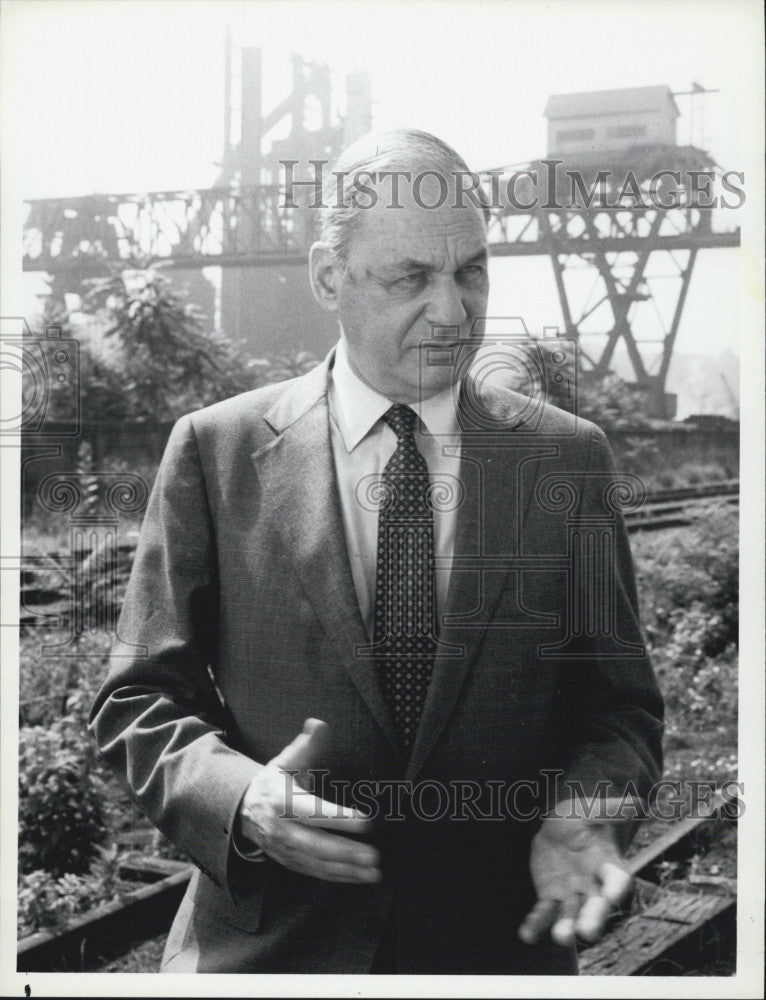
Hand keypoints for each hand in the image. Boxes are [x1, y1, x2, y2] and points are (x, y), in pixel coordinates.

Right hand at [238, 718, 380, 884]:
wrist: (240, 810)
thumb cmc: (272, 782)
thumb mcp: (286, 760)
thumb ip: (306, 745)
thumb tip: (319, 724)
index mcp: (282, 801)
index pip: (316, 811)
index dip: (341, 817)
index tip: (368, 820)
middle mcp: (282, 829)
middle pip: (317, 845)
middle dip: (347, 852)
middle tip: (375, 855)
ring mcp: (284, 849)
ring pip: (318, 863)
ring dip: (347, 870)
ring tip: (374, 872)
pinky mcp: (288, 862)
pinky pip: (314, 872)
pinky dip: (337, 877)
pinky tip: (358, 877)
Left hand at [518, 806, 631, 946]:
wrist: (558, 825)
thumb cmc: (582, 817)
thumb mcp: (593, 809)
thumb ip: (612, 809)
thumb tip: (637, 802)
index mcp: (610, 866)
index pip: (617, 880)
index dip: (615, 888)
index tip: (611, 896)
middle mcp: (594, 886)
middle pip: (596, 906)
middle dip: (592, 919)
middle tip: (588, 932)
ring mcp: (572, 895)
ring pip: (571, 914)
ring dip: (565, 927)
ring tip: (560, 937)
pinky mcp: (550, 897)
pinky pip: (544, 912)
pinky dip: (536, 924)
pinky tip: (526, 934)